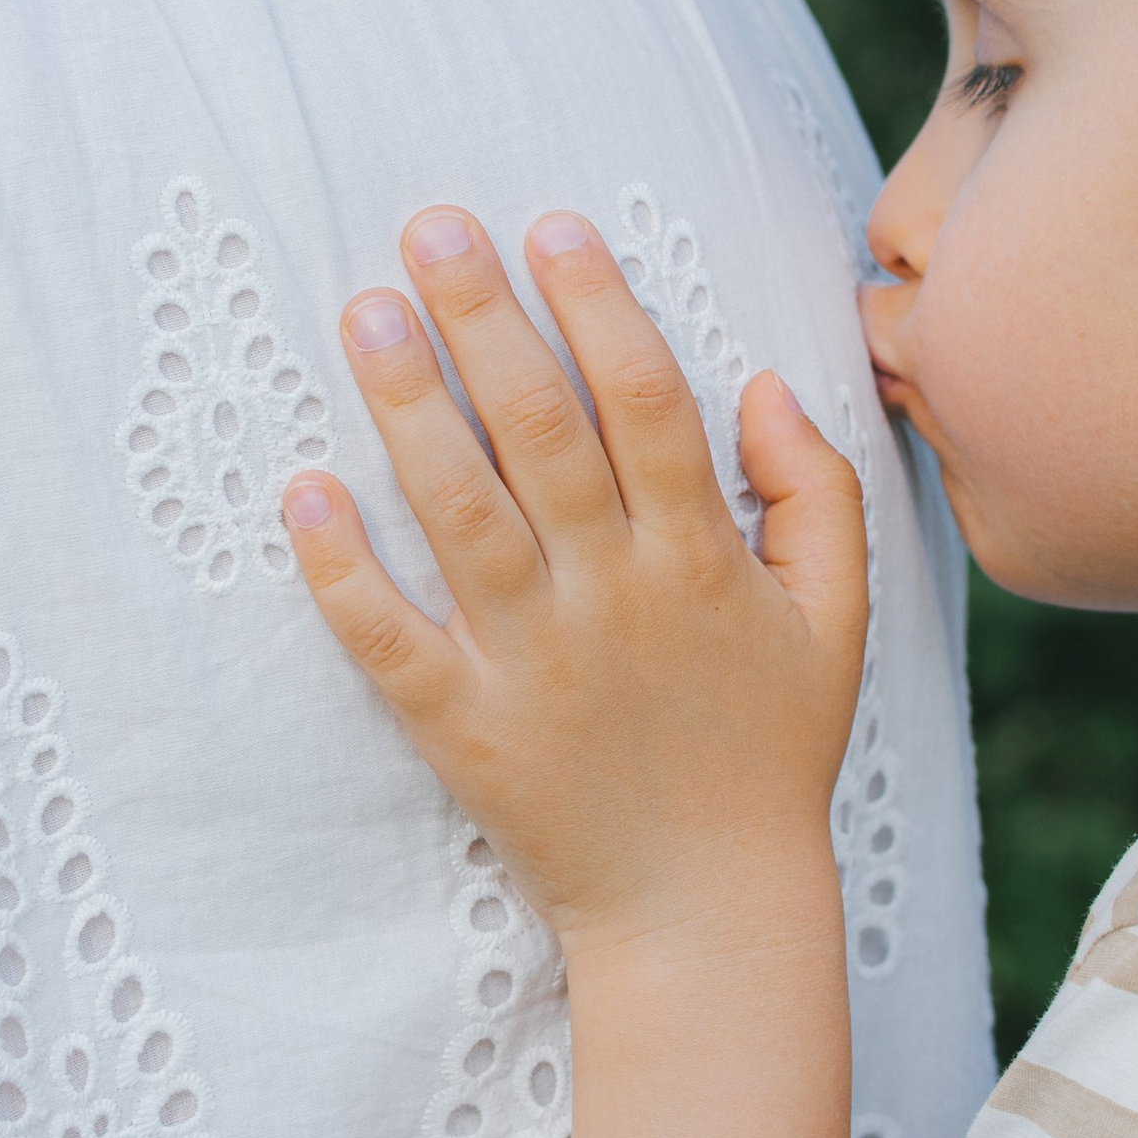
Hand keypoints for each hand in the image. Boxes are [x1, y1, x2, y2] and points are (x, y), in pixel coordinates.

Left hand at [282, 207, 867, 945]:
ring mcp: (531, 664)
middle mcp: (613, 599)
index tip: (550, 226)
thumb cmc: (769, 749)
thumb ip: (815, 489)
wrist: (705, 911)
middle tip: (429, 226)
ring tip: (366, 311)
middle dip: (484, 318)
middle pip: (541, 432)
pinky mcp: (461, 729)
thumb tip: (762, 380)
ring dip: (409, 406)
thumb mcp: (836, 617)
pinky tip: (302, 490)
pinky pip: (388, 640)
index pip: (646, 402)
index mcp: (700, 560)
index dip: (598, 307)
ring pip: (460, 512)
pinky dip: (342, 569)